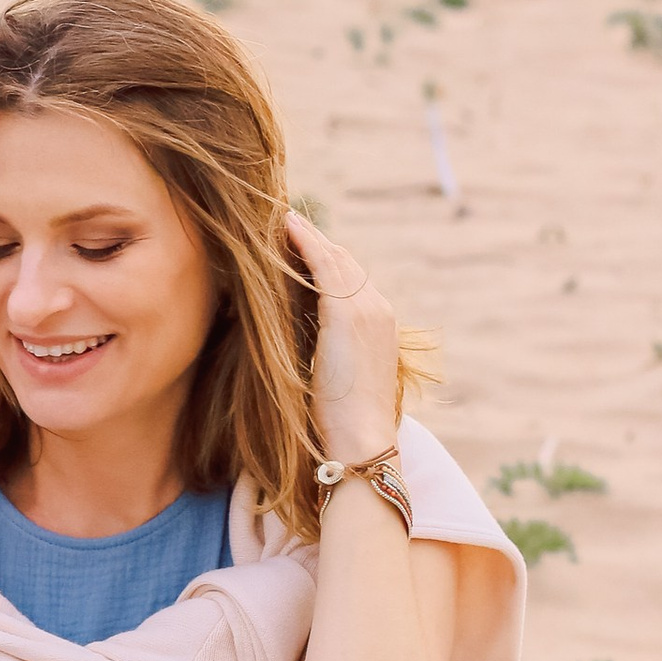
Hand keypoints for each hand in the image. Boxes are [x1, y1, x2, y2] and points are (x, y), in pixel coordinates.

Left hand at [287, 213, 401, 467]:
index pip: (350, 280)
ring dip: (307, 236)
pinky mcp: (346, 313)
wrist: (361, 441)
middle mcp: (378, 309)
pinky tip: (286, 227)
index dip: (324, 261)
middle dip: (315, 242)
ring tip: (281, 220)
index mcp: (379, 324)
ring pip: (334, 258)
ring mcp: (366, 309)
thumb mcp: (338, 378)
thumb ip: (328, 353)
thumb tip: (302, 346)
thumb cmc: (343, 423)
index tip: (299, 246)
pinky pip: (324, 265)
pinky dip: (306, 242)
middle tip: (285, 222)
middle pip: (344, 263)